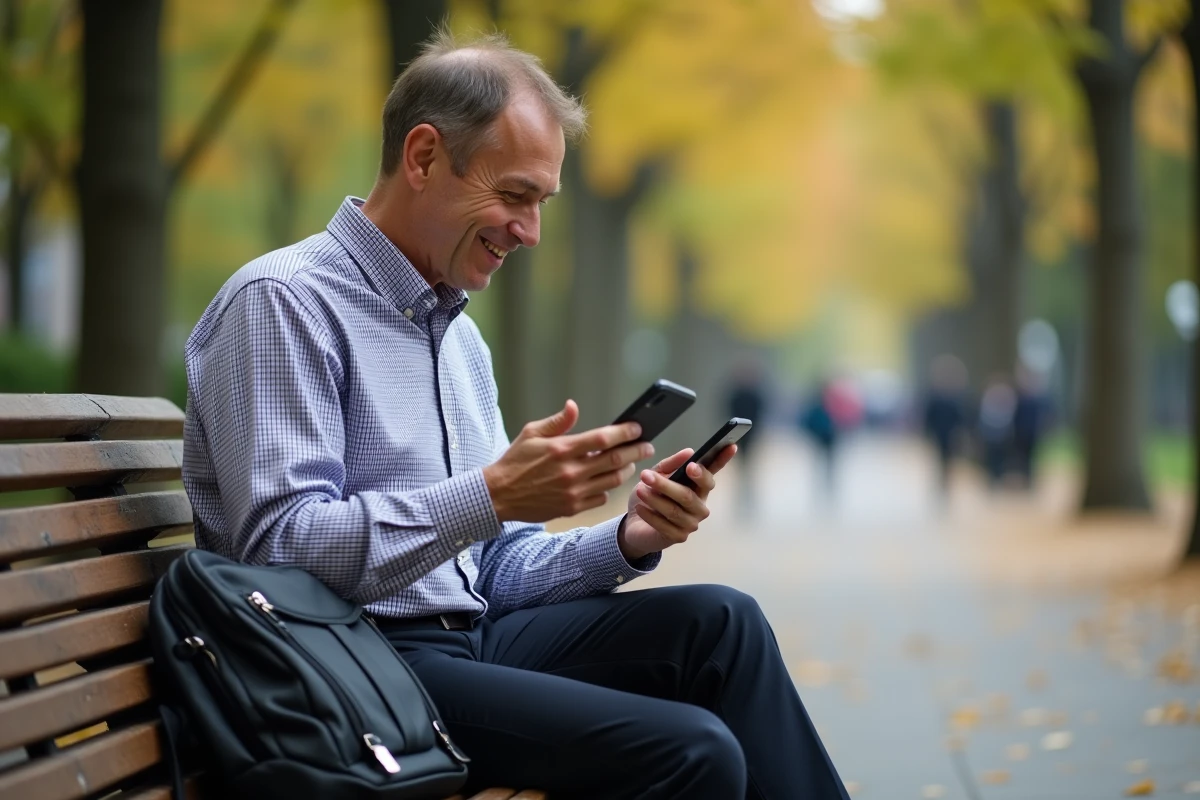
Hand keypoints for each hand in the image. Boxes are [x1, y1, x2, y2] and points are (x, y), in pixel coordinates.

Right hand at [483, 400, 653, 522]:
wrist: (499, 495)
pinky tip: (606, 480)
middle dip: (636, 452)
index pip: (602, 439)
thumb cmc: (514, 462)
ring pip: (612, 481)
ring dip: (626, 470)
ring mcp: (573, 492)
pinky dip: (607, 488)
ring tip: (630, 463)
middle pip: (615, 461)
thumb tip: (573, 406)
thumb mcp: (531, 434)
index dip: (625, 433)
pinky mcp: (572, 508)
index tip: (638, 429)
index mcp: (562, 449)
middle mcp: (571, 471)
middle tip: (647, 446)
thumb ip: (557, 422)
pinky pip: (600, 498)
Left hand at [618, 444, 737, 560]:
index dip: (722, 460)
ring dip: (654, 499)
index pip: (711, 474)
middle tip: (646, 475)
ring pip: (674, 510)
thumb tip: (689, 452)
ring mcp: (691, 523)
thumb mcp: (656, 475)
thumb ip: (670, 464)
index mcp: (698, 487)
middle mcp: (699, 505)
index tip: (729, 446)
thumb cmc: (649, 496)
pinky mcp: (679, 537)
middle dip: (666, 485)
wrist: (634, 524)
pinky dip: (650, 515)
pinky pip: (665, 525)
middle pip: (688, 495)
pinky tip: (640, 508)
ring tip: (639, 489)